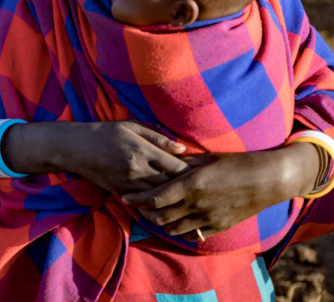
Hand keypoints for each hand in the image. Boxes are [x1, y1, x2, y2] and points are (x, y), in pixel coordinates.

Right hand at [3, 120, 188, 194]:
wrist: (77, 147)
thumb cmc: (107, 133)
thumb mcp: (132, 127)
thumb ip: (158, 137)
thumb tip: (182, 150)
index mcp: (142, 150)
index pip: (176, 167)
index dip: (191, 173)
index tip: (201, 174)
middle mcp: (137, 168)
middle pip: (171, 185)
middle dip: (186, 188)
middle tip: (200, 190)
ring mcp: (128, 183)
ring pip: (159, 198)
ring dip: (172, 200)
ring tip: (186, 201)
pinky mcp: (120, 192)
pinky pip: (144, 204)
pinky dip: (156, 206)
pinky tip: (166, 206)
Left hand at [120, 143, 318, 241]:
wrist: (268, 180)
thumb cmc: (237, 163)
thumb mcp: (206, 159)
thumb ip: (183, 164)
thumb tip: (163, 162)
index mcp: (191, 186)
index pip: (155, 198)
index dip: (137, 200)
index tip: (125, 197)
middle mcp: (197, 205)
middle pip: (160, 217)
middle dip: (145, 213)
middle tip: (137, 206)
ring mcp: (209, 218)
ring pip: (174, 229)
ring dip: (161, 223)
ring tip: (154, 214)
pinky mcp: (220, 226)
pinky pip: (193, 234)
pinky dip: (180, 230)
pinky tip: (177, 222)